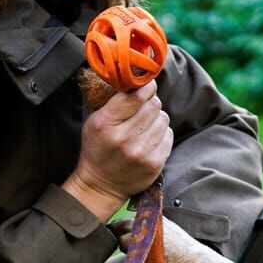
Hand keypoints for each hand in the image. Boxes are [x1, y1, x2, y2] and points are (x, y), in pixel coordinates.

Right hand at [63, 83, 170, 220]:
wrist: (101, 185)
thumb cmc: (98, 148)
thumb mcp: (94, 121)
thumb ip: (112, 100)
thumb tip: (135, 78)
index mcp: (105, 124)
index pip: (135, 96)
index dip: (146, 87)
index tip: (147, 86)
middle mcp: (124, 138)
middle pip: (153, 105)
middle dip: (151, 102)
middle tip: (143, 108)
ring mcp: (141, 152)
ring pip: (163, 118)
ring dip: (157, 118)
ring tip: (145, 126)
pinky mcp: (154, 163)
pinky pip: (168, 135)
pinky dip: (162, 133)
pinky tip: (150, 138)